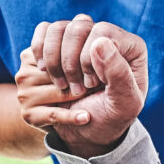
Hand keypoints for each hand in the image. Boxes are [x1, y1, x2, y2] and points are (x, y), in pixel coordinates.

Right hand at [25, 16, 148, 154]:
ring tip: (67, 89)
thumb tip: (100, 41)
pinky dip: (39, 59)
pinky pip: (36, 42)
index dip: (90, 57)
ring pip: (53, 32)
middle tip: (80, 89)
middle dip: (71, 64)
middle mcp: (101, 36)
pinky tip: (49, 79)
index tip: (93, 84)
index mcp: (126, 44)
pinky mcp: (52, 52)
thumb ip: (119, 73)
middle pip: (74, 28)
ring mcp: (75, 43)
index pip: (99, 30)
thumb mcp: (125, 103)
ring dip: (55, 68)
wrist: (88, 135)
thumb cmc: (111, 117)